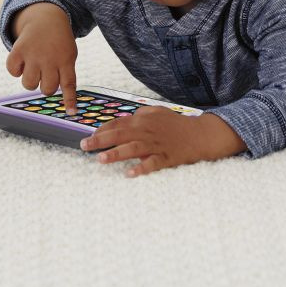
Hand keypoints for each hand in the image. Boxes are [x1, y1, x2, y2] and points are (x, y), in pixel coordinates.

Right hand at [6, 3, 78, 113]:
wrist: (47, 19)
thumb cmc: (59, 44)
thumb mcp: (68, 55)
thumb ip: (66, 74)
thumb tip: (65, 103)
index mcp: (65, 60)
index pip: (69, 84)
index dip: (69, 100)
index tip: (71, 113)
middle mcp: (49, 58)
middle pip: (47, 89)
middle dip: (45, 86)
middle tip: (45, 74)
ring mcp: (33, 54)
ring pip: (29, 84)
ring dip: (31, 81)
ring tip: (34, 68)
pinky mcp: (18, 50)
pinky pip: (13, 72)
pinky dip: (16, 70)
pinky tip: (22, 62)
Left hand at [80, 107, 246, 176]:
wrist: (201, 134)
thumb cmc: (177, 125)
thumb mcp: (158, 113)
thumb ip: (140, 115)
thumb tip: (122, 121)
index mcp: (144, 120)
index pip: (118, 123)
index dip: (102, 129)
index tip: (90, 136)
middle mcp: (148, 131)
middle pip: (121, 134)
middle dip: (100, 140)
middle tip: (84, 146)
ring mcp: (157, 145)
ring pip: (133, 148)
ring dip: (116, 153)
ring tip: (100, 159)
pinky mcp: (167, 157)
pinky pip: (152, 164)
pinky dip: (141, 168)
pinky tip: (129, 173)